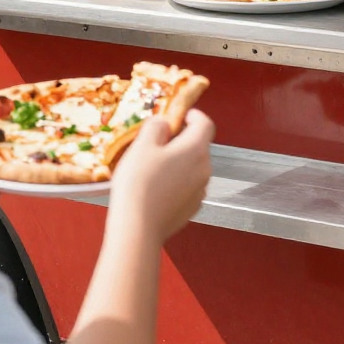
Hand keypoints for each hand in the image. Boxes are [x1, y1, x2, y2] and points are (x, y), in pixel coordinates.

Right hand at [109, 109, 214, 241]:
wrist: (138, 228)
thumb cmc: (139, 183)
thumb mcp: (142, 145)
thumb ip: (156, 126)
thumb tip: (164, 124)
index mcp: (196, 149)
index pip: (205, 123)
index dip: (193, 115)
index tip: (179, 115)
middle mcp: (204, 170)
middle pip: (198, 146)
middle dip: (181, 140)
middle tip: (156, 142)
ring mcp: (200, 191)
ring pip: (192, 168)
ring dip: (178, 162)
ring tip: (152, 167)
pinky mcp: (191, 208)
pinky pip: (186, 187)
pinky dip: (175, 182)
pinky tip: (155, 188)